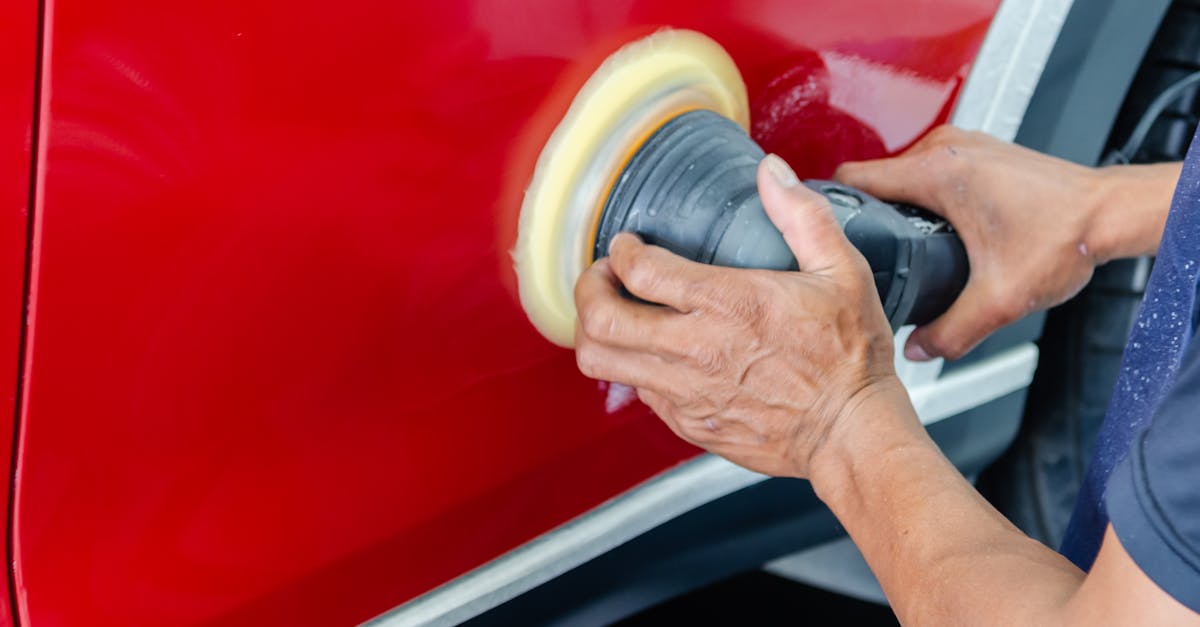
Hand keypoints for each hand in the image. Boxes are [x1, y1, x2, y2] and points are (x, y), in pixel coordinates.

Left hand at [573, 154, 906, 477]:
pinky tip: (654, 352)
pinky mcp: (687, 422)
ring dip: (595, 330)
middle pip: (600, 318)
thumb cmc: (849, 356)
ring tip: (613, 313)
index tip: (627, 244)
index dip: (621, 250)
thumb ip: (802, 215)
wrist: (852, 434)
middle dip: (588, 288)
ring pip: (601, 360)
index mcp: (728, 303)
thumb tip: (772, 171)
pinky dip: (630, 367)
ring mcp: (686, 391)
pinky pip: (634, 391)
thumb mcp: (842, 271)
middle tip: (603, 276)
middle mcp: (696, 349)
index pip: (639, 269)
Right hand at [835, 126, 1103, 360]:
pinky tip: (933, 230)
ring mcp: (962, 147)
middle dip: (866, 216)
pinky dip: (921, 198)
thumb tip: (916, 349)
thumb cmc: (1067, 235)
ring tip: (898, 244)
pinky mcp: (976, 154)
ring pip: (901, 175)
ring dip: (895, 206)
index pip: (852, 178)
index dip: (830, 209)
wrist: (1111, 214)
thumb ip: (950, 333)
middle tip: (864, 254)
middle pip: (874, 180)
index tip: (821, 232)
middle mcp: (945, 150)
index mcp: (937, 174)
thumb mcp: (999, 300)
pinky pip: (926, 172)